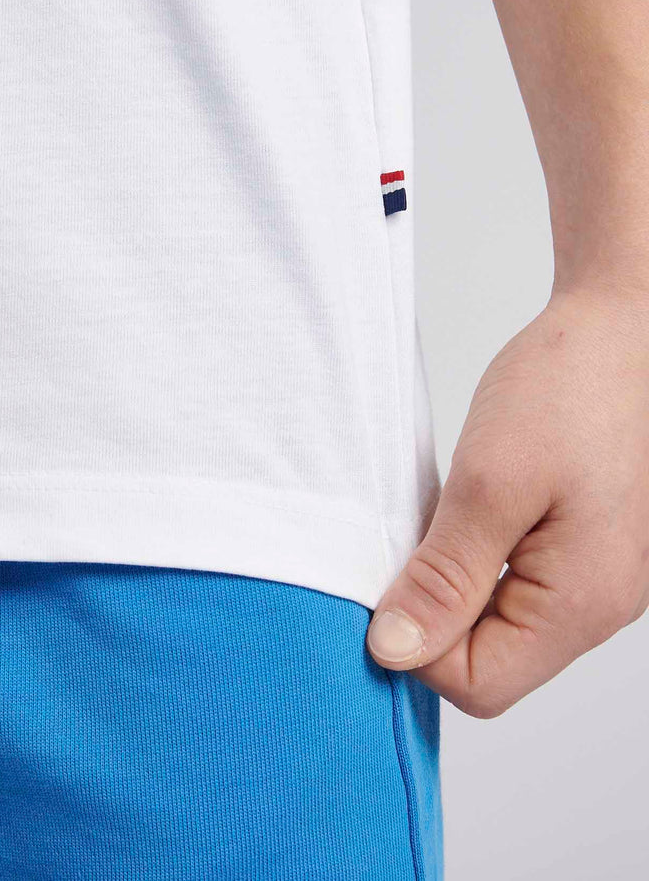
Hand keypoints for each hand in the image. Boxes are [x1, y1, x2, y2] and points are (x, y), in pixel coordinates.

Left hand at [366, 288, 648, 716]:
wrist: (622, 325)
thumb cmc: (570, 387)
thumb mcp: (491, 480)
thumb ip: (445, 576)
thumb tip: (395, 651)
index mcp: (583, 603)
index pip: (478, 686)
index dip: (417, 645)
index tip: (390, 579)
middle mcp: (598, 606)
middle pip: (491, 661)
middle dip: (434, 614)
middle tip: (413, 539)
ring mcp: (595, 578)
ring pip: (500, 624)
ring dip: (453, 584)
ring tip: (443, 518)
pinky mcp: (584, 549)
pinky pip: (516, 587)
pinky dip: (477, 560)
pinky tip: (466, 514)